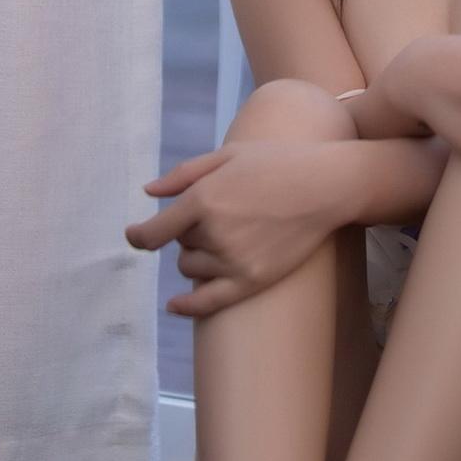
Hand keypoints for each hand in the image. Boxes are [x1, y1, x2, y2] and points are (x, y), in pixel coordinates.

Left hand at [126, 137, 347, 315]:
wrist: (326, 185)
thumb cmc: (276, 162)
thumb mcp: (228, 155)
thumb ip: (183, 174)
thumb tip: (147, 192)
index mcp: (203, 199)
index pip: (154, 233)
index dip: (138, 235)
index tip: (134, 235)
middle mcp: (214, 233)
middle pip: (179, 246)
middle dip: (190, 232)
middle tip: (223, 213)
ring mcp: (233, 260)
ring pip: (191, 269)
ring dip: (198, 256)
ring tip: (230, 235)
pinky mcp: (252, 280)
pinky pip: (208, 302)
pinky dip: (187, 306)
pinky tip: (175, 306)